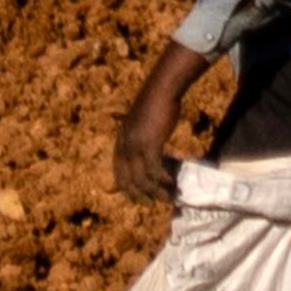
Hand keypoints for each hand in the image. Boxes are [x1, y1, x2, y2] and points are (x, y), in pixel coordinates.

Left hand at [113, 38, 208, 206]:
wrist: (162, 87)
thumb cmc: (156, 101)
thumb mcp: (142, 121)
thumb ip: (141, 134)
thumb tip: (149, 145)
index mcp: (121, 140)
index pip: (119, 172)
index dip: (128, 187)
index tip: (140, 197)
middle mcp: (124, 145)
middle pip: (128, 179)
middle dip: (141, 194)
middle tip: (154, 203)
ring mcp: (136, 145)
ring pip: (142, 178)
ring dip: (155, 191)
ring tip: (168, 197)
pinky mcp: (150, 144)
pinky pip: (154, 170)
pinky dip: (162, 180)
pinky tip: (172, 184)